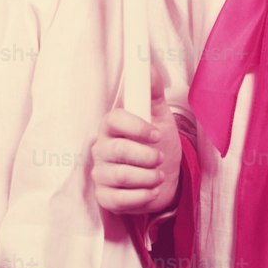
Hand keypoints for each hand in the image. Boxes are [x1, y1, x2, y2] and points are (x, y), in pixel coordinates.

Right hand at [91, 64, 180, 214]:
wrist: (166, 177)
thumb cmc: (159, 144)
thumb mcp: (160, 115)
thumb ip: (153, 91)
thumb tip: (148, 68)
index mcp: (112, 125)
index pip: (114, 120)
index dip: (137, 127)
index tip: (157, 134)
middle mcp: (101, 147)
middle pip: (117, 150)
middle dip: (146, 156)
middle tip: (160, 157)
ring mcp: (101, 173)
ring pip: (120, 176)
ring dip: (147, 177)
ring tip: (159, 175)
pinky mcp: (104, 197)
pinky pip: (118, 200)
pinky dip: (141, 197)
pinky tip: (152, 191)